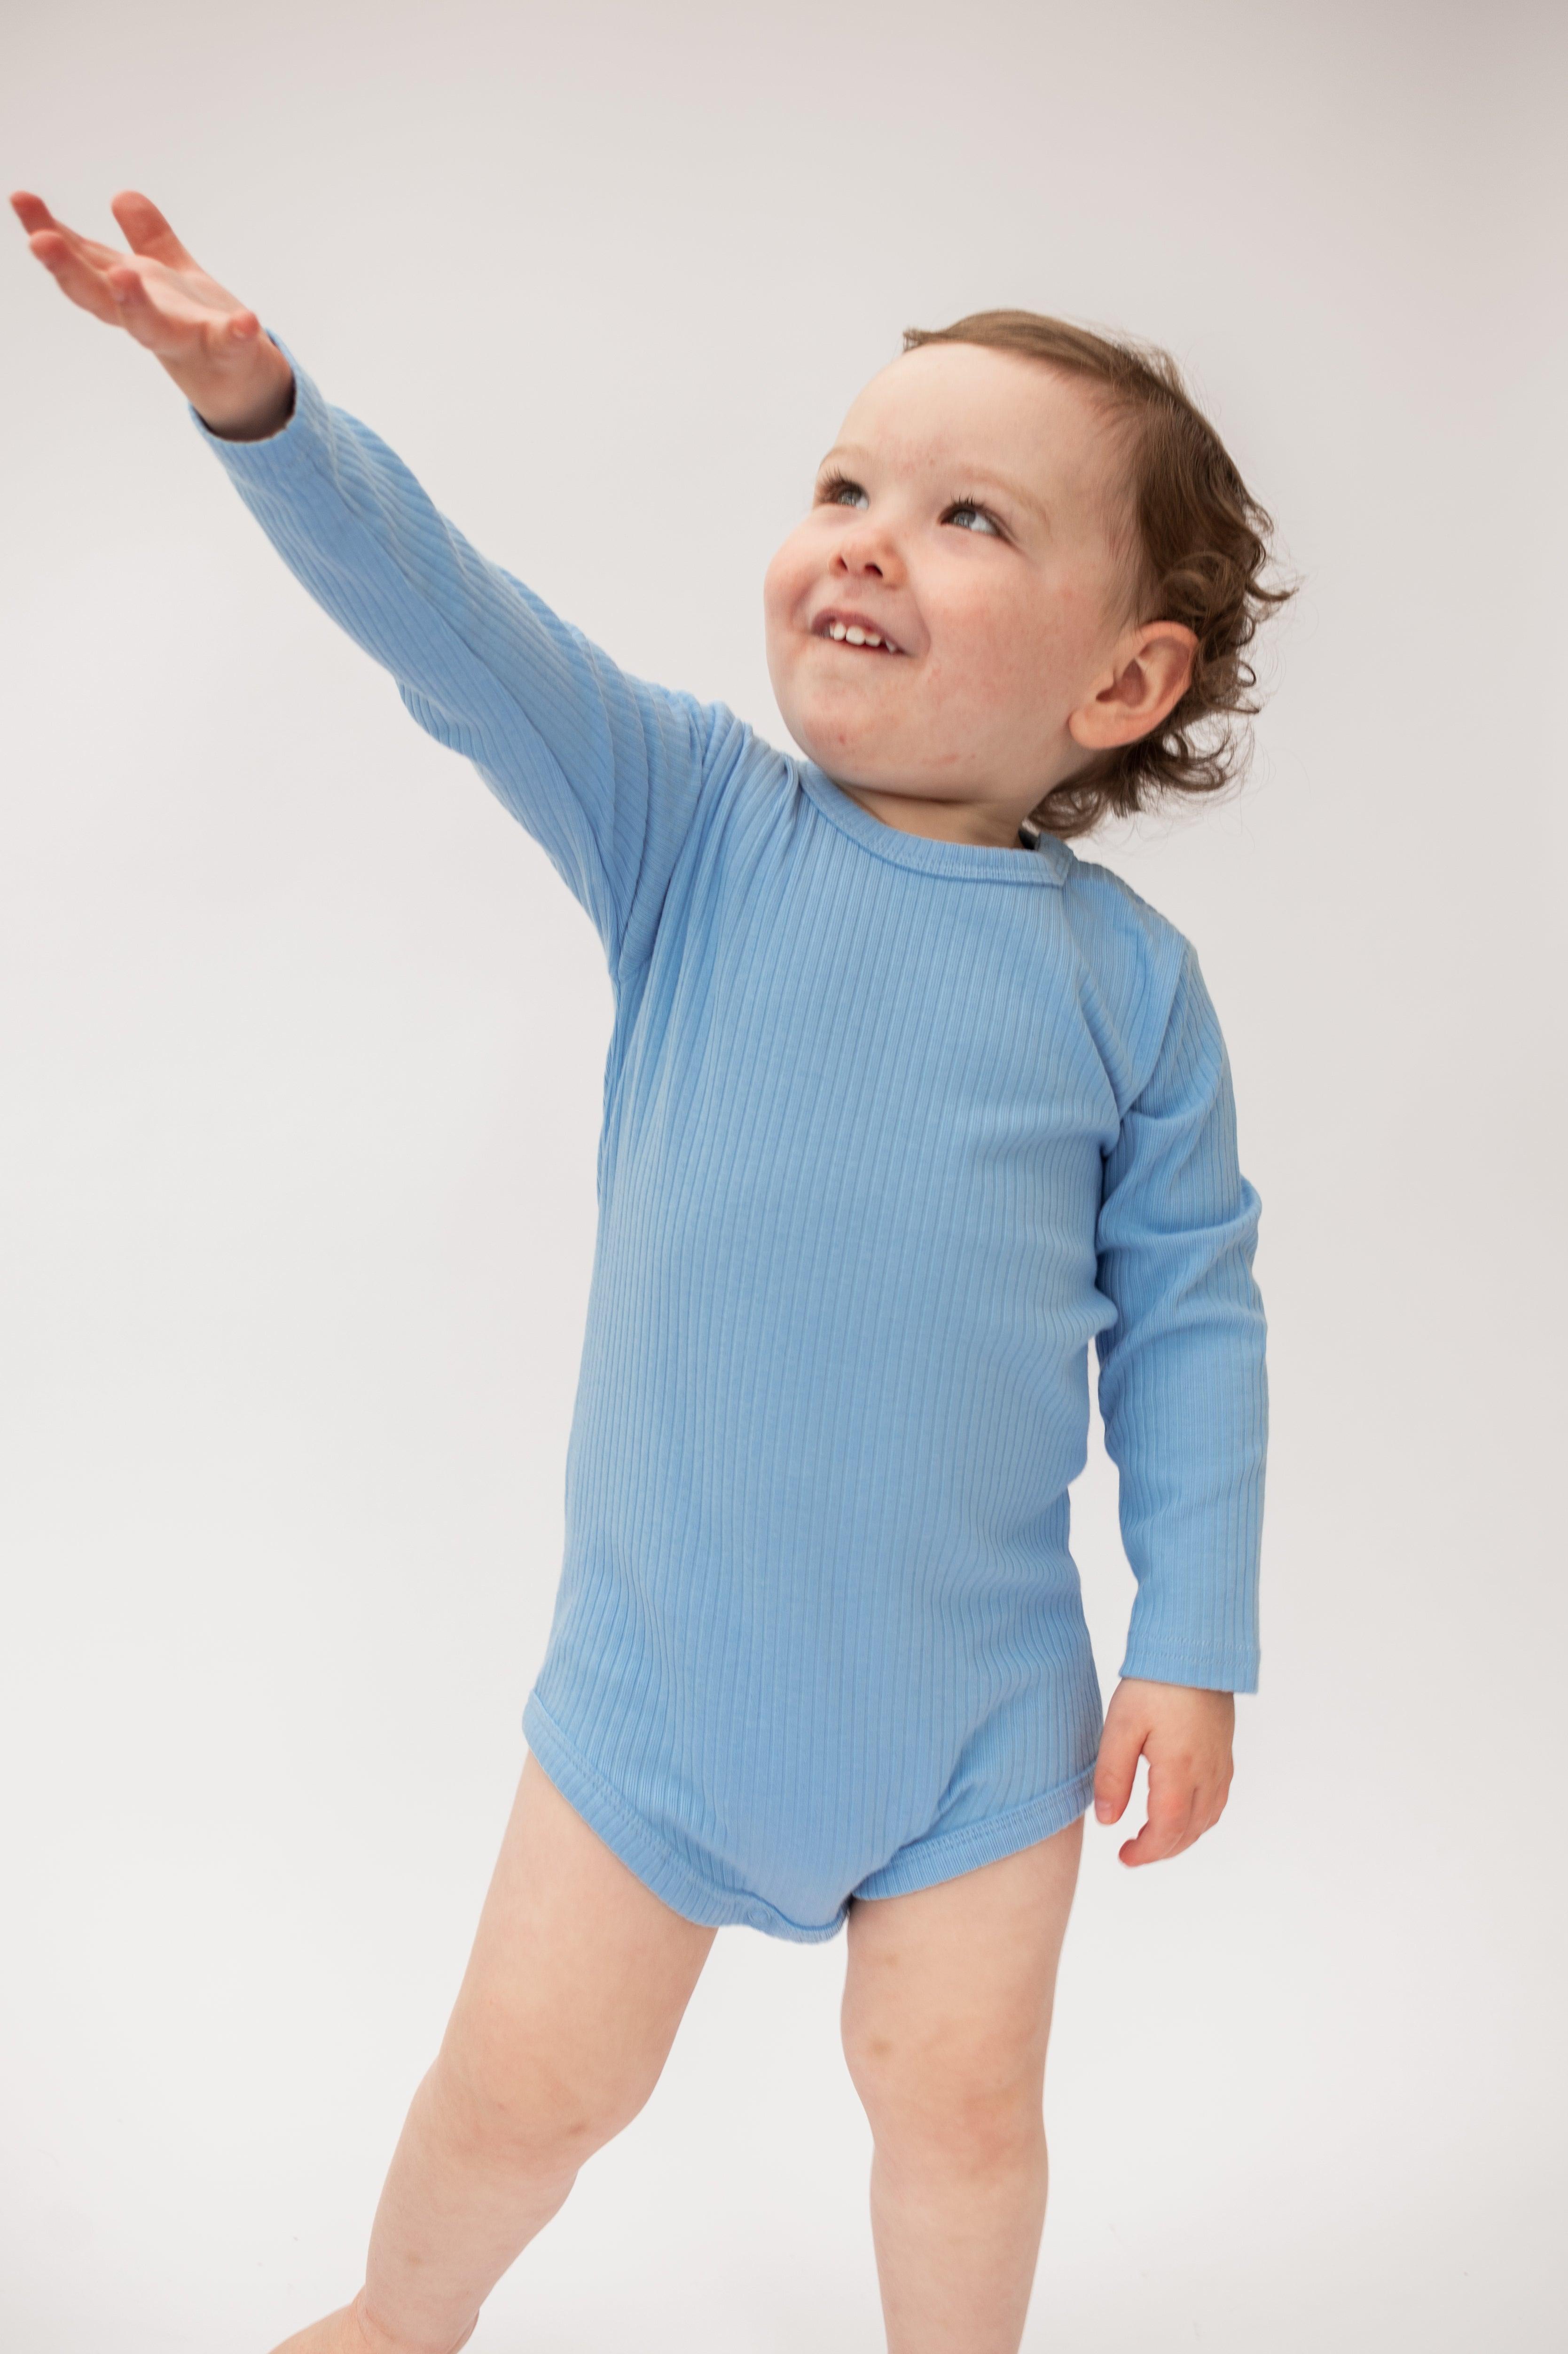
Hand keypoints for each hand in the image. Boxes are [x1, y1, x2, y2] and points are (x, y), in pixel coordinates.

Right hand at [10, 187, 294, 439]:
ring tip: (123, 275)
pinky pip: (231, 343)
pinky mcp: (228, 353)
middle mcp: (149, 318)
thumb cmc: (198, 325)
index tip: (22, 200)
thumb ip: (148, 238)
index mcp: (131, 293)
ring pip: (151, 327)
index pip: (85, 261)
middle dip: (68, 270)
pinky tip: (247, 321)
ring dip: (134, 303)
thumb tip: (121, 196)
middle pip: (99, 296)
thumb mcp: (171, 273)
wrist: (242, 380)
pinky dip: (237, 333)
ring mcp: (186, 340)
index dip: (52, 233)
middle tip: (40, 241)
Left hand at [1092, 1676, 1233, 1866]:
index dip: (1146, 1851)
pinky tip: (1182, 1813)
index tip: (1124, 1857)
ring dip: (1181, 1837)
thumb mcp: (1120, 1728)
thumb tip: (1107, 1820)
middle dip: (1161, 1849)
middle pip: (1189, 1830)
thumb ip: (1113, 1777)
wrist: (1194, 1650)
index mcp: (1180, 1770)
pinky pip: (1218, 1800)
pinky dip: (1199, 1818)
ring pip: (1207, 1818)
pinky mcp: (1224, 1752)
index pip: (1167, 1829)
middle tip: (1133, 1853)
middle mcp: (1207, 1773)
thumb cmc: (1154, 1684)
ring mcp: (1220, 1763)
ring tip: (1154, 1838)